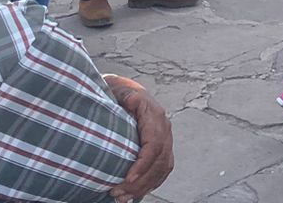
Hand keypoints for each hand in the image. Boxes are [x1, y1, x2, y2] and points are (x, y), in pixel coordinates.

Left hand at [104, 77, 173, 200]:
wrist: (125, 90)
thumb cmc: (116, 93)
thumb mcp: (117, 91)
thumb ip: (125, 96)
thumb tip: (131, 101)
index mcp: (154, 115)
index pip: (155, 144)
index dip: (143, 164)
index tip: (127, 178)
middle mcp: (164, 126)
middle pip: (160, 160)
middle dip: (140, 181)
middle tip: (117, 193)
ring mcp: (165, 136)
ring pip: (163, 167)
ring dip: (145, 185)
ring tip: (123, 197)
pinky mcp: (162, 145)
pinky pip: (163, 168)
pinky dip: (152, 182)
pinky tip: (136, 193)